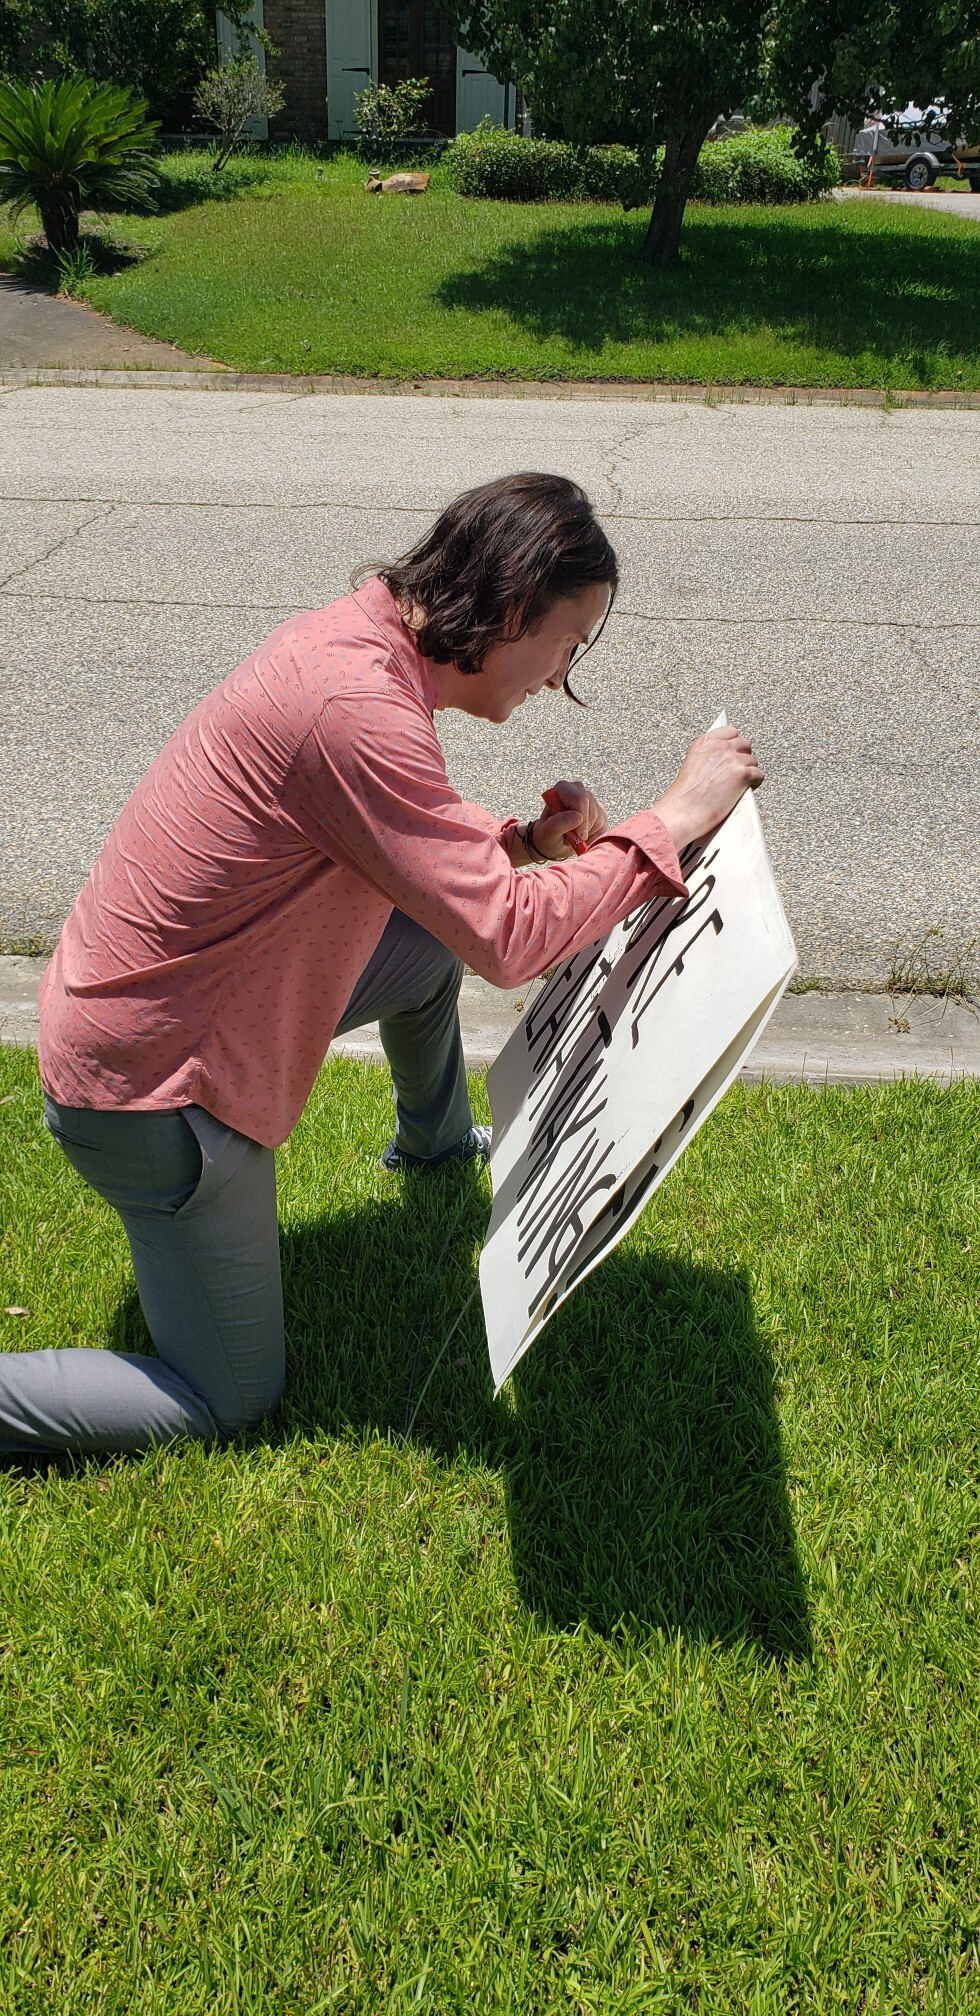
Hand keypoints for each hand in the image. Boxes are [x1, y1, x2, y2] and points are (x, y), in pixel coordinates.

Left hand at [532, 779, 608, 859]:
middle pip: (591, 809)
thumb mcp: (547, 833)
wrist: (554, 844)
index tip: (578, 835)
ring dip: (588, 833)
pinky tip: (583, 837)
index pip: (580, 800)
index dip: (582, 819)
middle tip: (573, 839)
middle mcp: (577, 789)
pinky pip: (604, 825)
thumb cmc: (547, 837)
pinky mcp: (599, 810)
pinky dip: (595, 836)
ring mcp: (590, 799)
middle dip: (585, 828)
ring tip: (574, 837)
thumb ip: (558, 823)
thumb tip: (578, 816)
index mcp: (562, 789)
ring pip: (599, 818)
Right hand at [652, 727, 763, 854]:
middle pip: (744, 744)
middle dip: (743, 756)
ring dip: (749, 771)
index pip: (730, 731)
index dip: (734, 744)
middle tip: (738, 770)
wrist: (684, 811)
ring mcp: (732, 760)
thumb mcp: (693, 764)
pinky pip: (758, 774)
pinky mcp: (742, 775)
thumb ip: (709, 755)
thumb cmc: (684, 795)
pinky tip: (747, 789)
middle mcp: (720, 747)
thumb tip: (724, 759)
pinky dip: (755, 782)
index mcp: (705, 742)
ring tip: (741, 783)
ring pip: (753, 760)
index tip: (734, 753)